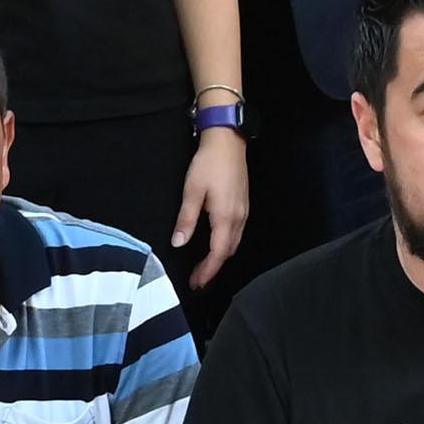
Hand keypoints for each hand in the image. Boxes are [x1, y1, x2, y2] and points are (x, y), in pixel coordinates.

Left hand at [172, 126, 249, 288]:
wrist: (228, 140)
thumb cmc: (208, 163)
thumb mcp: (192, 191)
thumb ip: (186, 219)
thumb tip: (179, 243)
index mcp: (226, 218)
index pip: (218, 254)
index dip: (207, 271)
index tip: (196, 283)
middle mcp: (239, 218)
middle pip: (227, 252)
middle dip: (213, 268)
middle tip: (197, 279)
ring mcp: (244, 211)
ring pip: (233, 243)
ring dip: (220, 257)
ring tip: (204, 267)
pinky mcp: (243, 204)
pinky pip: (236, 233)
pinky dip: (225, 244)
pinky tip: (215, 244)